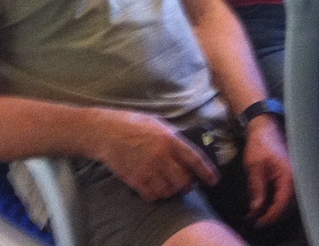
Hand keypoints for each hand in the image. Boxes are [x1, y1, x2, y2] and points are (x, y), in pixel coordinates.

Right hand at [93, 111, 219, 200]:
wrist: (105, 132)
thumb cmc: (131, 124)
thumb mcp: (156, 123)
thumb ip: (172, 136)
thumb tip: (186, 148)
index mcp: (169, 139)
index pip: (194, 159)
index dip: (207, 172)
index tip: (213, 180)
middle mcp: (161, 155)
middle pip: (183, 181)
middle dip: (186, 185)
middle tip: (184, 183)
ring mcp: (148, 169)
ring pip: (169, 191)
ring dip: (170, 190)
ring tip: (166, 183)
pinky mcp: (135, 179)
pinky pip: (152, 195)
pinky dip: (155, 194)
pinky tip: (152, 186)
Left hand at [242, 115, 294, 226]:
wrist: (265, 128)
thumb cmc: (260, 144)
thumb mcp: (254, 168)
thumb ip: (257, 190)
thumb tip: (256, 209)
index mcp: (289, 177)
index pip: (282, 204)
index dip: (270, 216)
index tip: (258, 222)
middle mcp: (295, 179)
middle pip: (287, 206)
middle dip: (272, 215)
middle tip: (256, 220)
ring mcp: (294, 178)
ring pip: (287, 202)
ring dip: (274, 209)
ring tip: (257, 214)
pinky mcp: (289, 176)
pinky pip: (285, 194)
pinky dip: (275, 201)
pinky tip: (264, 203)